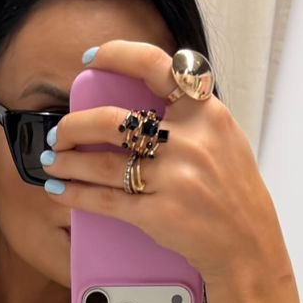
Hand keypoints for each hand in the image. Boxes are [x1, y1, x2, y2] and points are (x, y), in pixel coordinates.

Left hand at [42, 38, 293, 286]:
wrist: (249, 246)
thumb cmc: (234, 194)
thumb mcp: (223, 139)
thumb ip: (188, 117)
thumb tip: (138, 105)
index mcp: (206, 113)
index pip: (156, 67)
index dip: (117, 56)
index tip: (91, 58)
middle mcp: (189, 141)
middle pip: (114, 120)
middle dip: (75, 125)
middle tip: (60, 132)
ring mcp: (173, 179)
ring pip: (103, 162)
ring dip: (69, 161)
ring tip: (53, 161)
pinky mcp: (158, 214)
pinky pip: (106, 200)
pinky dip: (77, 194)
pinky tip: (62, 190)